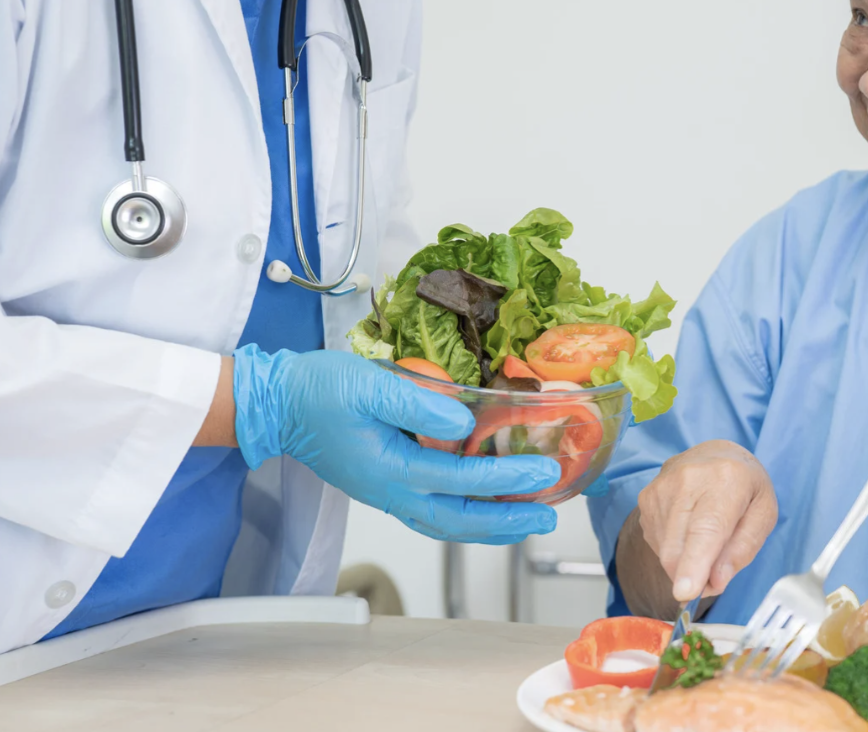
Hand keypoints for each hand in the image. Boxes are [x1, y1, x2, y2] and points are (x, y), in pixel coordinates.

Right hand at [232, 346, 559, 544]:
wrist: (276, 404)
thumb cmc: (319, 389)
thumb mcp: (371, 385)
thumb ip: (420, 404)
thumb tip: (465, 423)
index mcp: (391, 469)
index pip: (462, 479)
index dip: (506, 478)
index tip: (543, 472)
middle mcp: (392, 493)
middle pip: (460, 520)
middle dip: (509, 520)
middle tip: (548, 515)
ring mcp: (387, 495)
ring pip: (447, 524)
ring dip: (491, 525)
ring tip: (527, 520)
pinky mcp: (385, 487)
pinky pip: (434, 514)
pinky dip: (466, 517)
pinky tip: (485, 509)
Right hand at [637, 440, 776, 601]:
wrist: (716, 455)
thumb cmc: (745, 487)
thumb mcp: (764, 514)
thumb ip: (744, 549)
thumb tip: (716, 581)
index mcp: (726, 480)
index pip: (706, 528)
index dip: (695, 563)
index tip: (686, 592)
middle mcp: (687, 479)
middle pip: (679, 547)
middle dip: (694, 577)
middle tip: (714, 578)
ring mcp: (661, 488)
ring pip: (666, 552)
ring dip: (685, 565)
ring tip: (706, 544)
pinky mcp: (646, 499)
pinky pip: (658, 545)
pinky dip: (675, 552)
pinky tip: (689, 532)